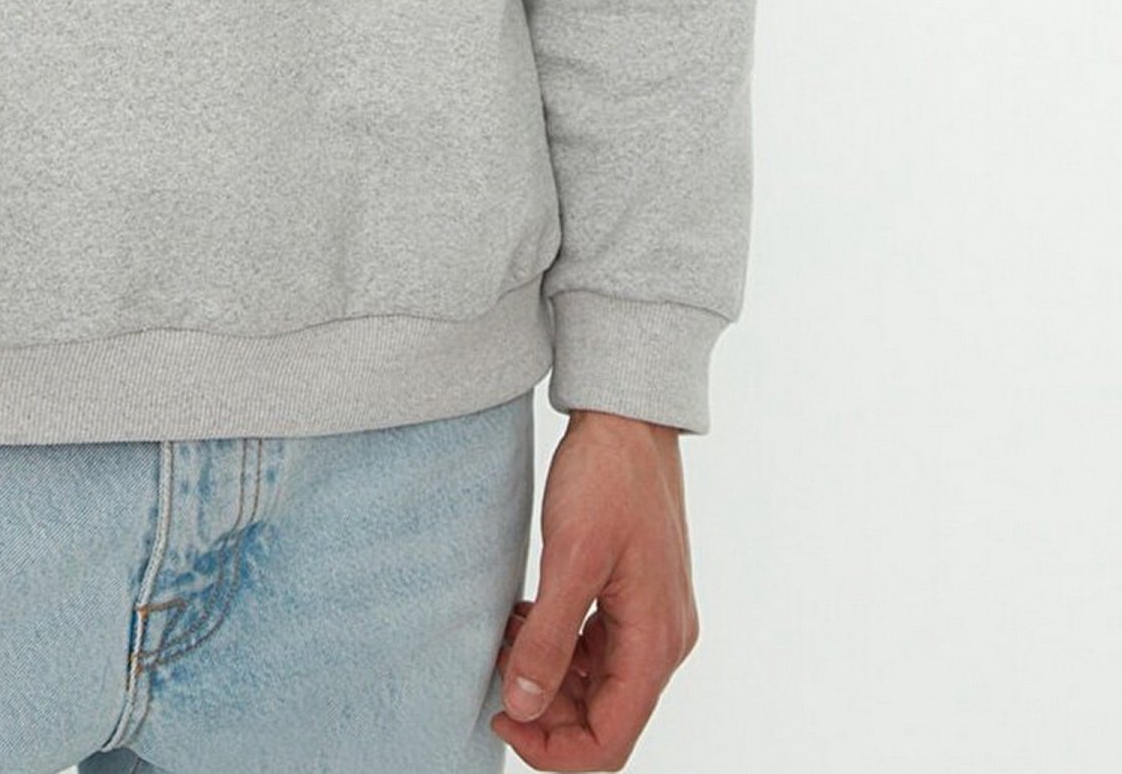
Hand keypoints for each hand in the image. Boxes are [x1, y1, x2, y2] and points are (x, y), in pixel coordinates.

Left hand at [490, 409, 698, 767]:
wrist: (626, 418)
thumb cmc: (607, 477)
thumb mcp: (569, 558)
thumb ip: (548, 639)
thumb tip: (524, 706)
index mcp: (655, 642)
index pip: (611, 740)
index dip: (554, 749)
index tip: (503, 718)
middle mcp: (662, 640)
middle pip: (604, 717)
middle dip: (546, 709)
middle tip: (496, 672)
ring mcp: (651, 618)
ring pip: (597, 685)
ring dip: (548, 674)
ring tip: (505, 637)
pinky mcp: (634, 596)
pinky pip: (596, 647)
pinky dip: (557, 644)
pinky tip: (524, 617)